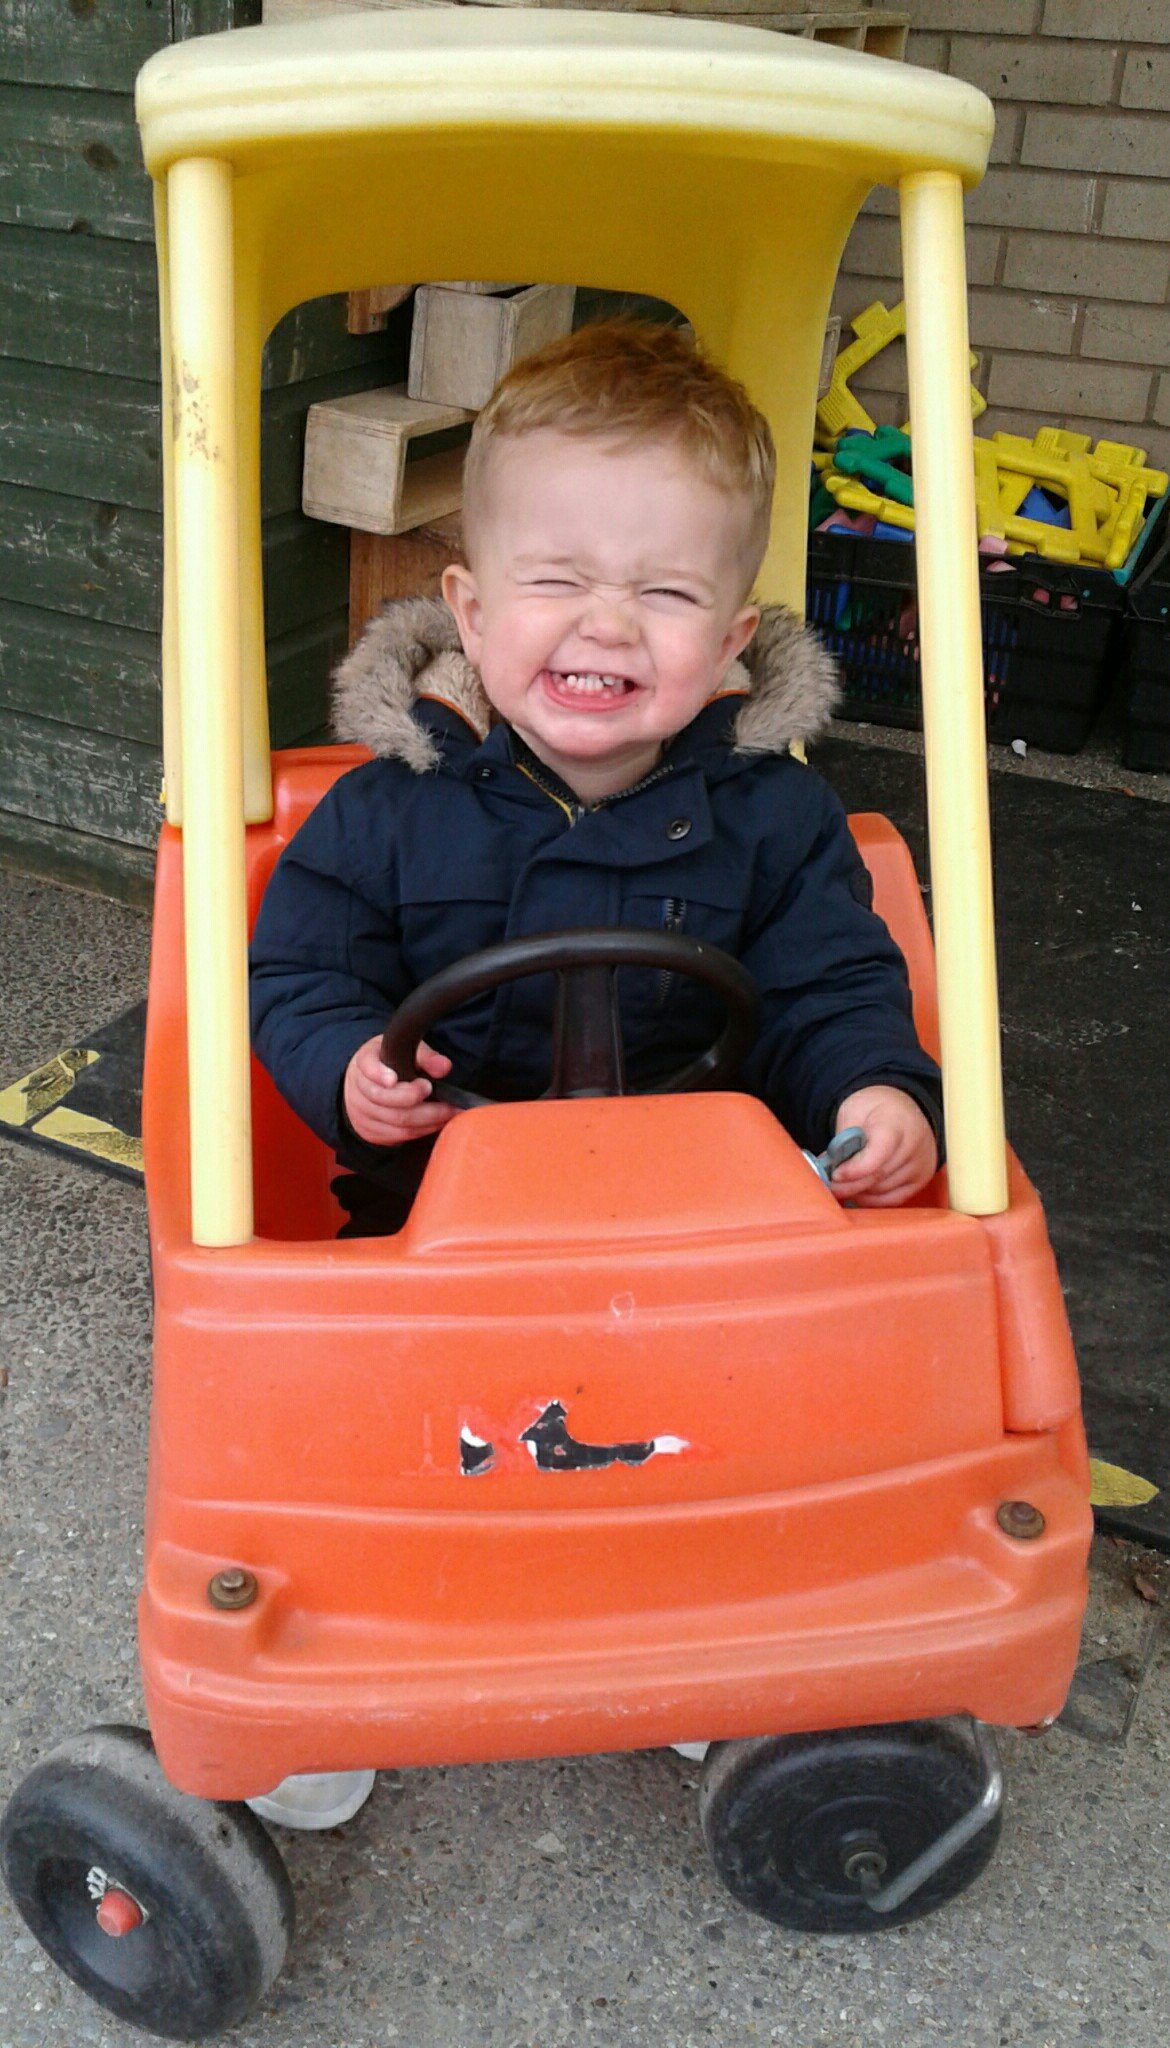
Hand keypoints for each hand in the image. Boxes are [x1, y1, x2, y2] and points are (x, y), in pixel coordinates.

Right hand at [342, 1036, 459, 1147]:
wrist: (369, 1083)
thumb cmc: (392, 1064)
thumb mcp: (406, 1051)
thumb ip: (425, 1057)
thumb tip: (443, 1067)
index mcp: (364, 1062)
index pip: (367, 1067)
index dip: (379, 1074)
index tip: (394, 1079)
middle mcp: (357, 1088)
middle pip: (382, 1098)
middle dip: (414, 1098)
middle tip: (444, 1097)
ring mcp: (360, 1112)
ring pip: (393, 1120)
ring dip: (426, 1119)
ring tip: (450, 1112)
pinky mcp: (369, 1131)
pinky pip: (396, 1135)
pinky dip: (420, 1130)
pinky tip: (437, 1122)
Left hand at [827, 1085, 937, 1205]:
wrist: (901, 1110)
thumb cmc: (873, 1111)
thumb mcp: (853, 1112)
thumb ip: (843, 1139)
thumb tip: (828, 1167)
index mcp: (896, 1122)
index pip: (878, 1154)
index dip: (854, 1169)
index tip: (835, 1174)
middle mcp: (914, 1145)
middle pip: (878, 1176)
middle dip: (849, 1185)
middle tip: (830, 1186)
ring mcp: (921, 1164)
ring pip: (883, 1191)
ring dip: (859, 1192)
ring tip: (843, 1185)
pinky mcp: (922, 1179)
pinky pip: (893, 1200)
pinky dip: (873, 1199)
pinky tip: (859, 1192)